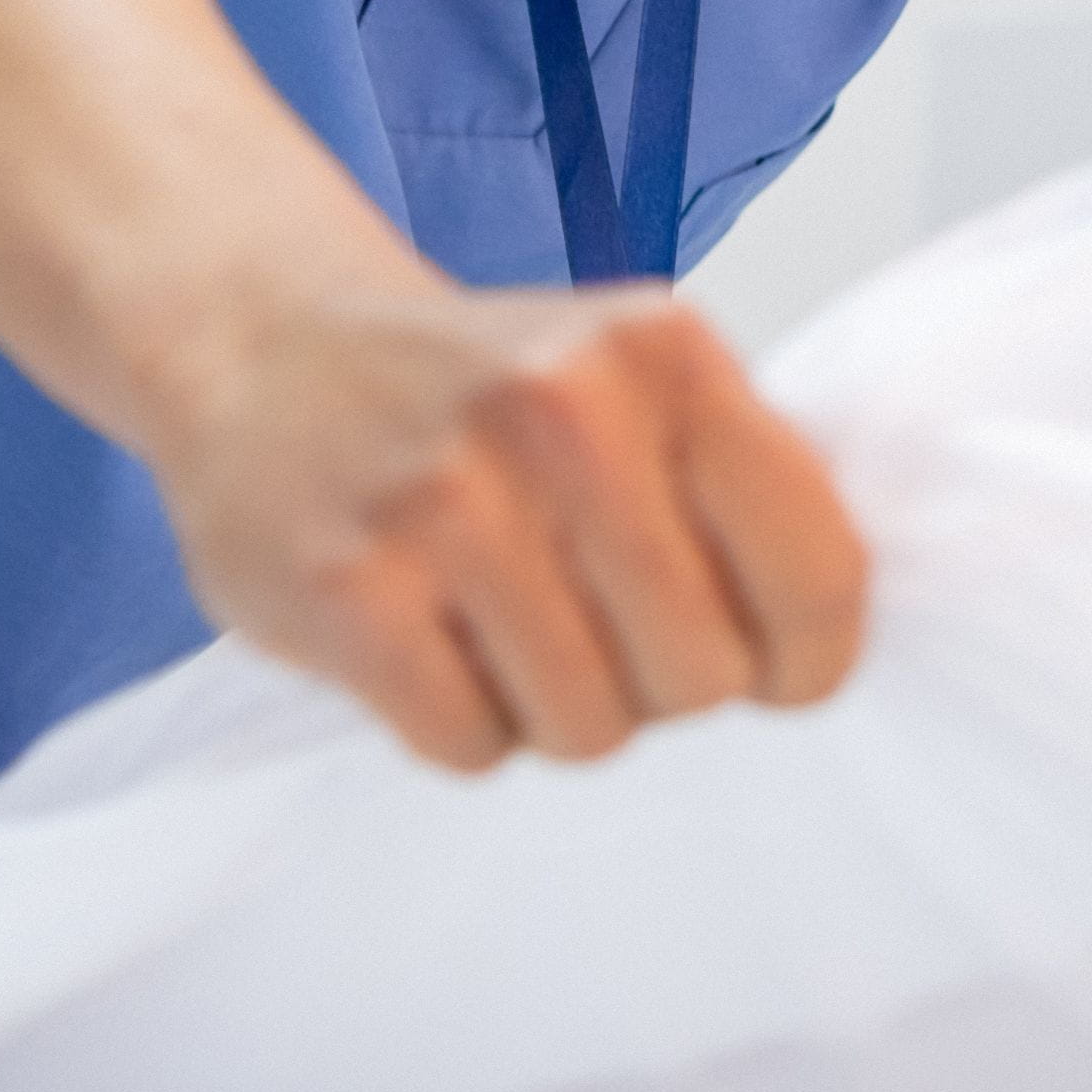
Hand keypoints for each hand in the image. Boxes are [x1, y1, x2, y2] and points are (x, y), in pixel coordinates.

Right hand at [142, 281, 870, 770]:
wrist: (265, 346)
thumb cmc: (479, 395)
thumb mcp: (633, 383)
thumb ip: (739, 489)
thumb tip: (825, 641)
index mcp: (666, 355)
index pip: (818, 577)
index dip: (806, 661)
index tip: (768, 664)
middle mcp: (564, 411)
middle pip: (703, 677)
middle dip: (660, 684)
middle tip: (593, 623)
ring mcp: (446, 500)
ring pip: (588, 728)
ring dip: (552, 708)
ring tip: (500, 623)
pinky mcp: (346, 585)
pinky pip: (469, 744)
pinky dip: (460, 724)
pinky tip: (427, 640)